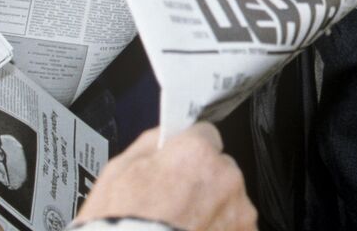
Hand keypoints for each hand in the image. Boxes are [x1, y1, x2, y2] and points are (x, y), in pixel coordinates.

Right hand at [74, 124, 256, 230]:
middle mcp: (225, 178)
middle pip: (219, 168)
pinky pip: (235, 225)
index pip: (204, 135)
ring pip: (229, 199)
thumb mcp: (118, 171)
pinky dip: (220, 228)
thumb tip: (165, 136)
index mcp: (196, 153)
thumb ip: (150, 144)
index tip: (177, 166)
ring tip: (182, 224)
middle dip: (202, 182)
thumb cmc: (122, 223)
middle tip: (175, 203)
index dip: (186, 152)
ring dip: (213, 209)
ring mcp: (238, 211)